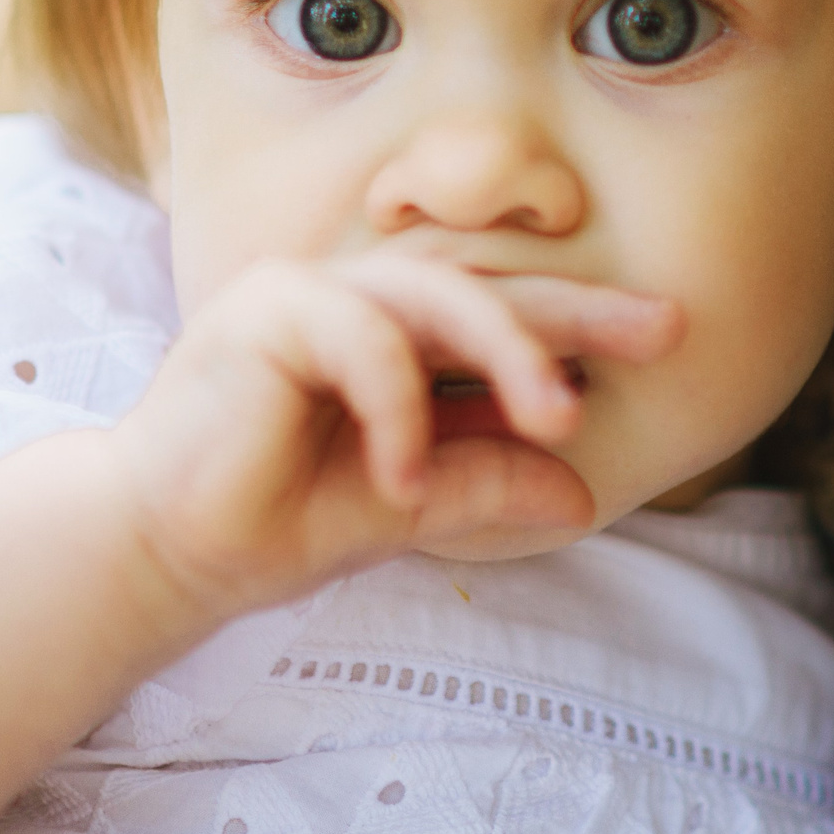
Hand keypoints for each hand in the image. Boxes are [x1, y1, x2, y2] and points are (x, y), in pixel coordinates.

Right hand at [106, 255, 680, 619]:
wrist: (163, 550)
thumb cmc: (272, 520)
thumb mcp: (406, 507)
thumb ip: (483, 484)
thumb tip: (582, 497)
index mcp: (392, 333)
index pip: (500, 311)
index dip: (583, 319)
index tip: (670, 330)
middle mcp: (355, 297)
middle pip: (483, 283)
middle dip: (573, 310)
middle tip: (657, 333)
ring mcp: (310, 292)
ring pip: (435, 292)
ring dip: (507, 351)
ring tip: (558, 418)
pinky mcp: (266, 310)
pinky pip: (363, 337)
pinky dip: (399, 404)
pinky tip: (403, 474)